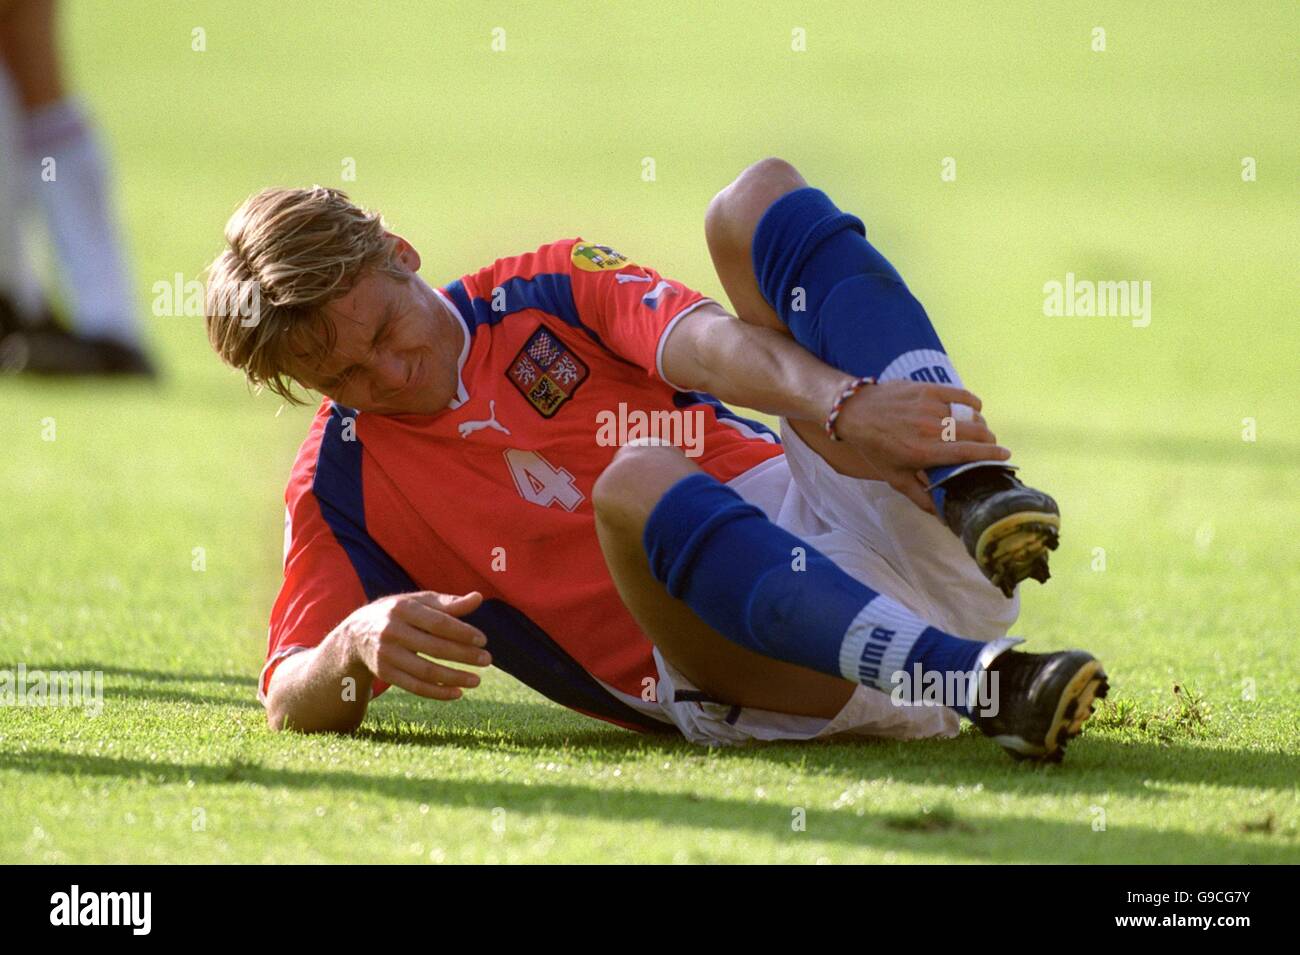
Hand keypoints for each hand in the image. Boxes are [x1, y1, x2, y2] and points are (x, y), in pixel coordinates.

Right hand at [341, 591, 490, 699]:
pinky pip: (414, 686)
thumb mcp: (419, 602)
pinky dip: (437, 692)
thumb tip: (478, 598)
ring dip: (454, 678)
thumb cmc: (398, 613)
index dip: (462, 633)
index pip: (438, 623)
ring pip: (425, 671)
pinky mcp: (384, 673)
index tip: (483, 640)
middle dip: (463, 655)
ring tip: (477, 680)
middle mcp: (392, 631)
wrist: (356, 634)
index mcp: (403, 609)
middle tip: (487, 660)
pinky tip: (457, 693)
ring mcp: (386, 654)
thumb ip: (448, 603)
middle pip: (434, 647)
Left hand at [832, 379, 1008, 512]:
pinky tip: (975, 407)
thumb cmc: (875, 447)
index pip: (968, 453)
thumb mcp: (894, 476)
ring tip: (977, 430)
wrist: (856, 412)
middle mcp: (930, 429)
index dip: (991, 455)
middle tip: (990, 445)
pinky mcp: (927, 389)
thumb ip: (920, 496)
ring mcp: (930, 407)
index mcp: (925, 453)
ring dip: (977, 423)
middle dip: (988, 440)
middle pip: (975, 433)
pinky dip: (971, 401)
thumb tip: (941, 516)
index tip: (1005, 457)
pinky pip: (959, 394)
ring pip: (968, 416)